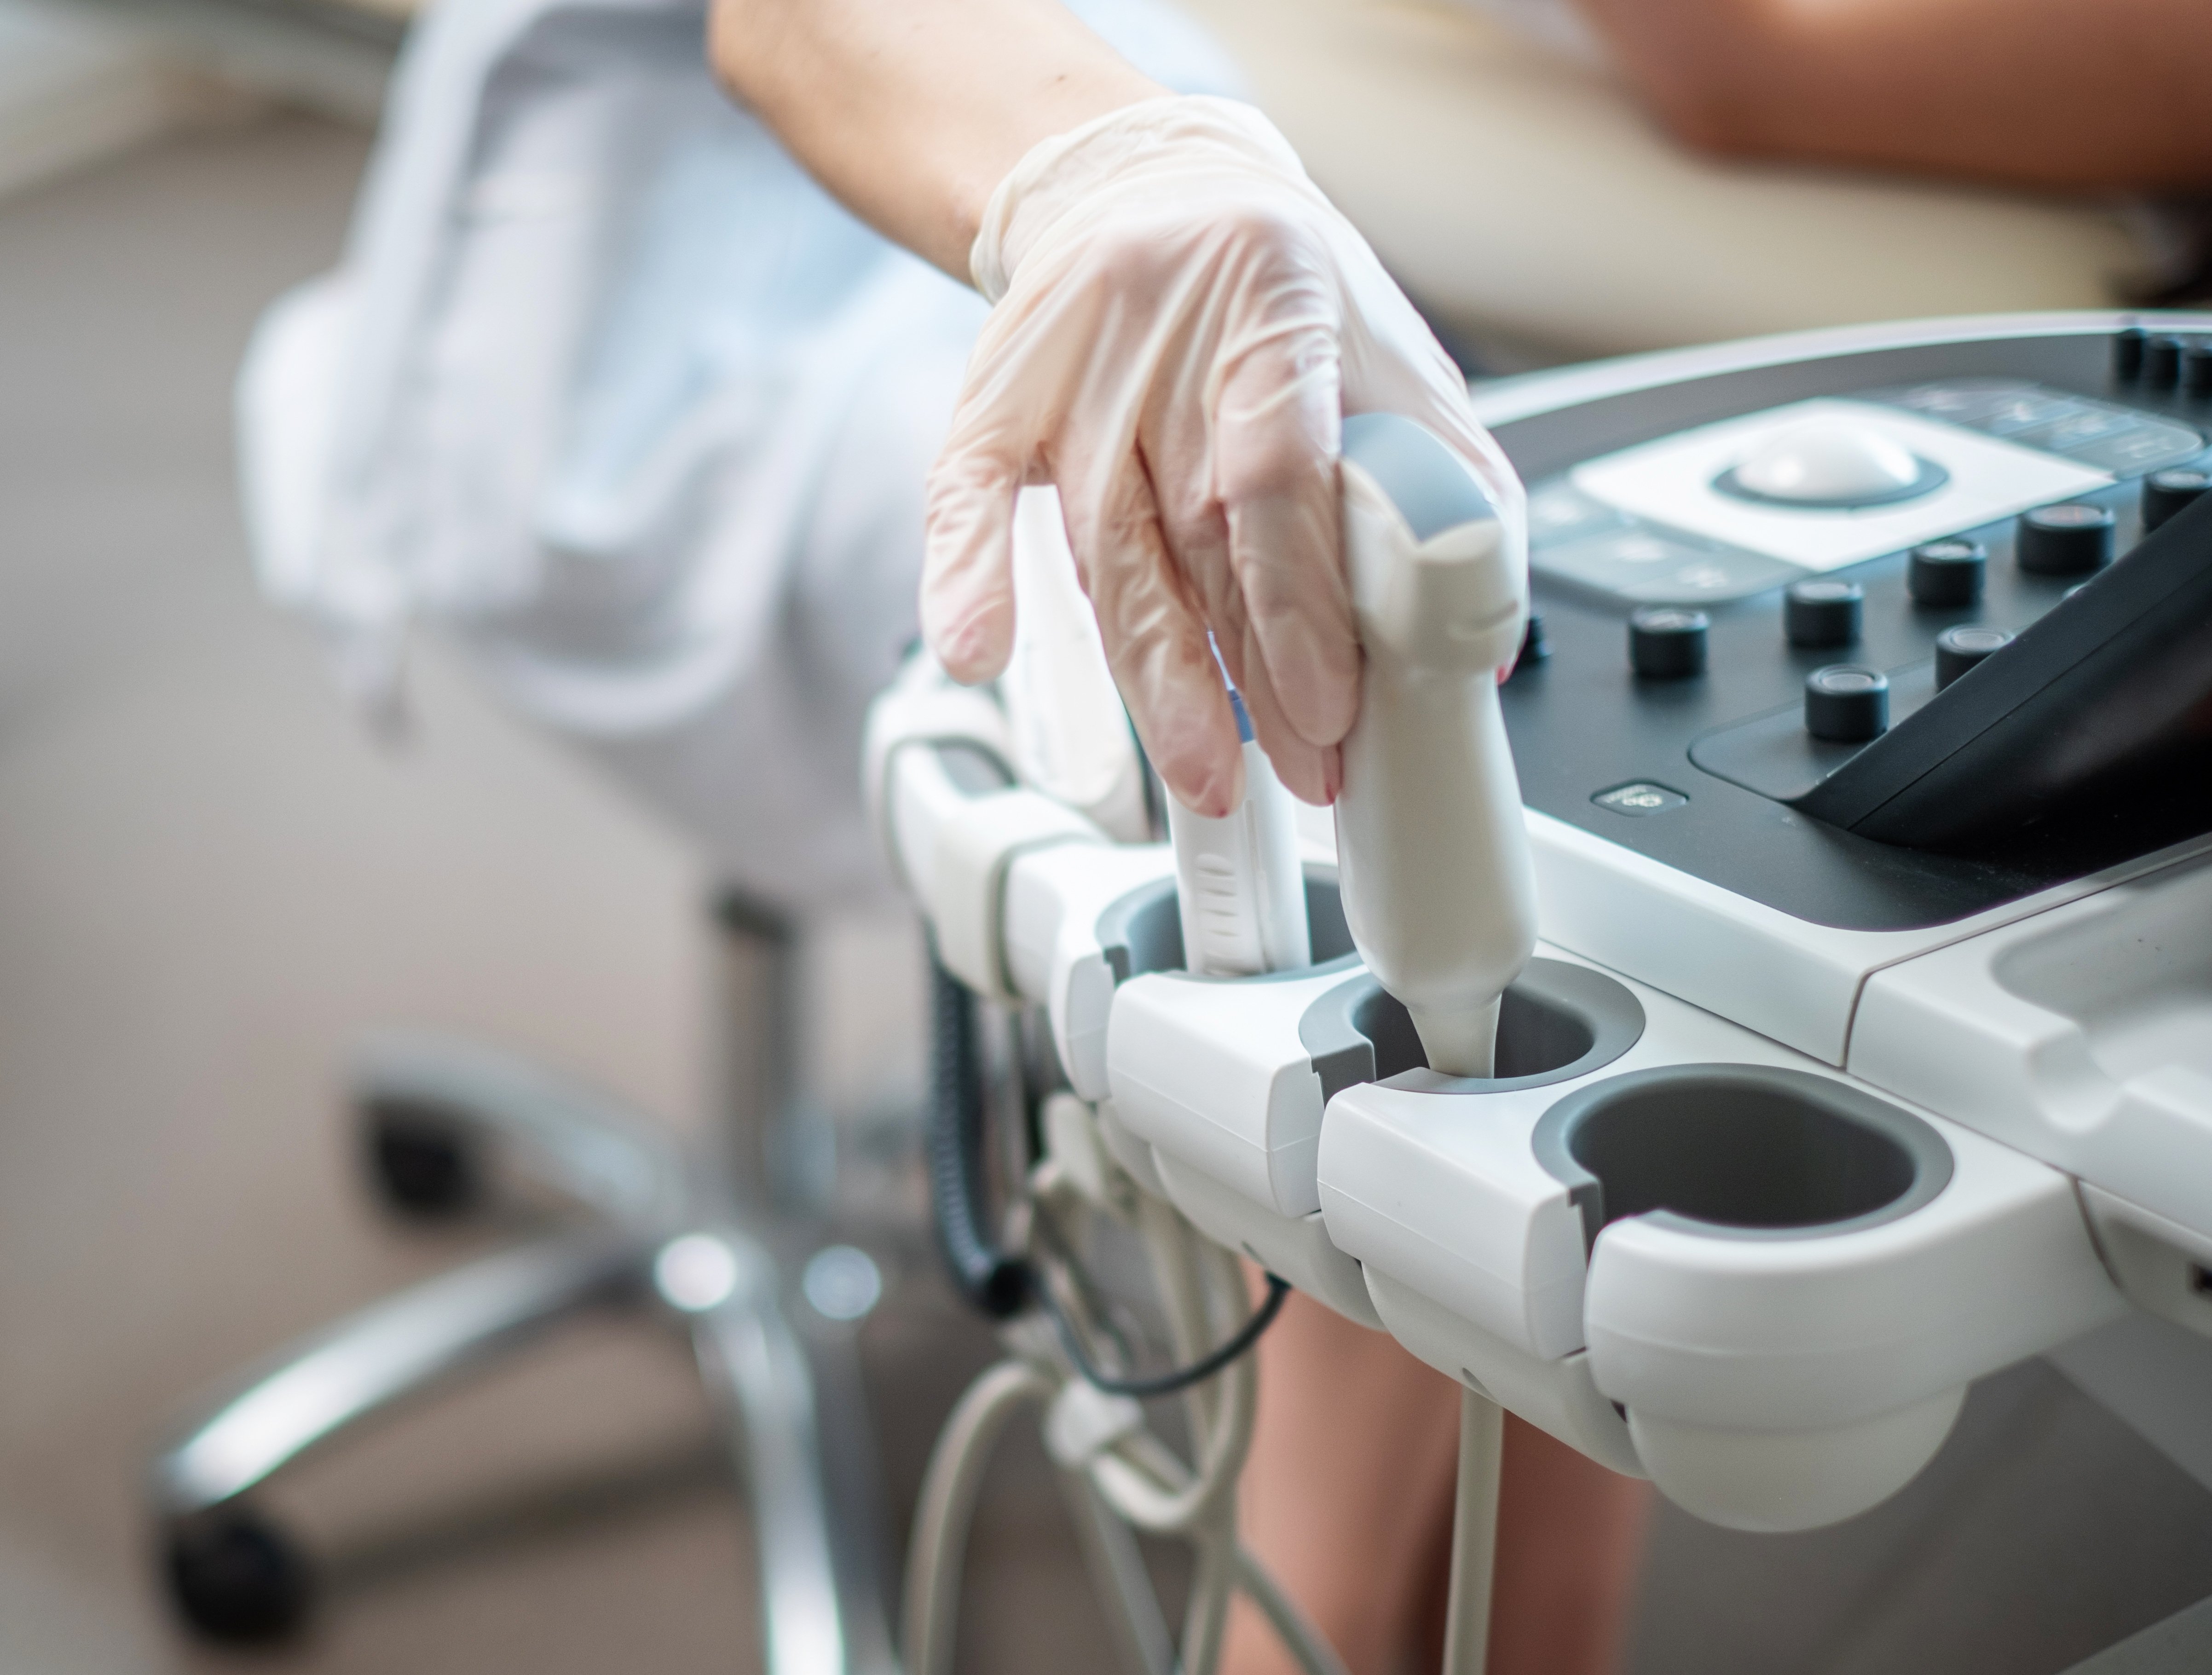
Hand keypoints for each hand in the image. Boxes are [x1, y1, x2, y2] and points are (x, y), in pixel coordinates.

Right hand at [920, 96, 1518, 815]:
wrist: (1146, 193)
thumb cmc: (1277, 291)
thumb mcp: (1387, 351)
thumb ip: (1445, 476)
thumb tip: (1477, 636)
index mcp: (1279, 298)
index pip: (1279, 473)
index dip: (1301, 603)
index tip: (1328, 704)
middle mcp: (1167, 335)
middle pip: (1201, 537)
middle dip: (1253, 677)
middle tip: (1296, 770)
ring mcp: (1074, 371)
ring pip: (1110, 552)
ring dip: (1153, 678)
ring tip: (1202, 775)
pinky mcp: (1001, 399)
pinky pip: (970, 495)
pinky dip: (967, 575)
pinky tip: (975, 655)